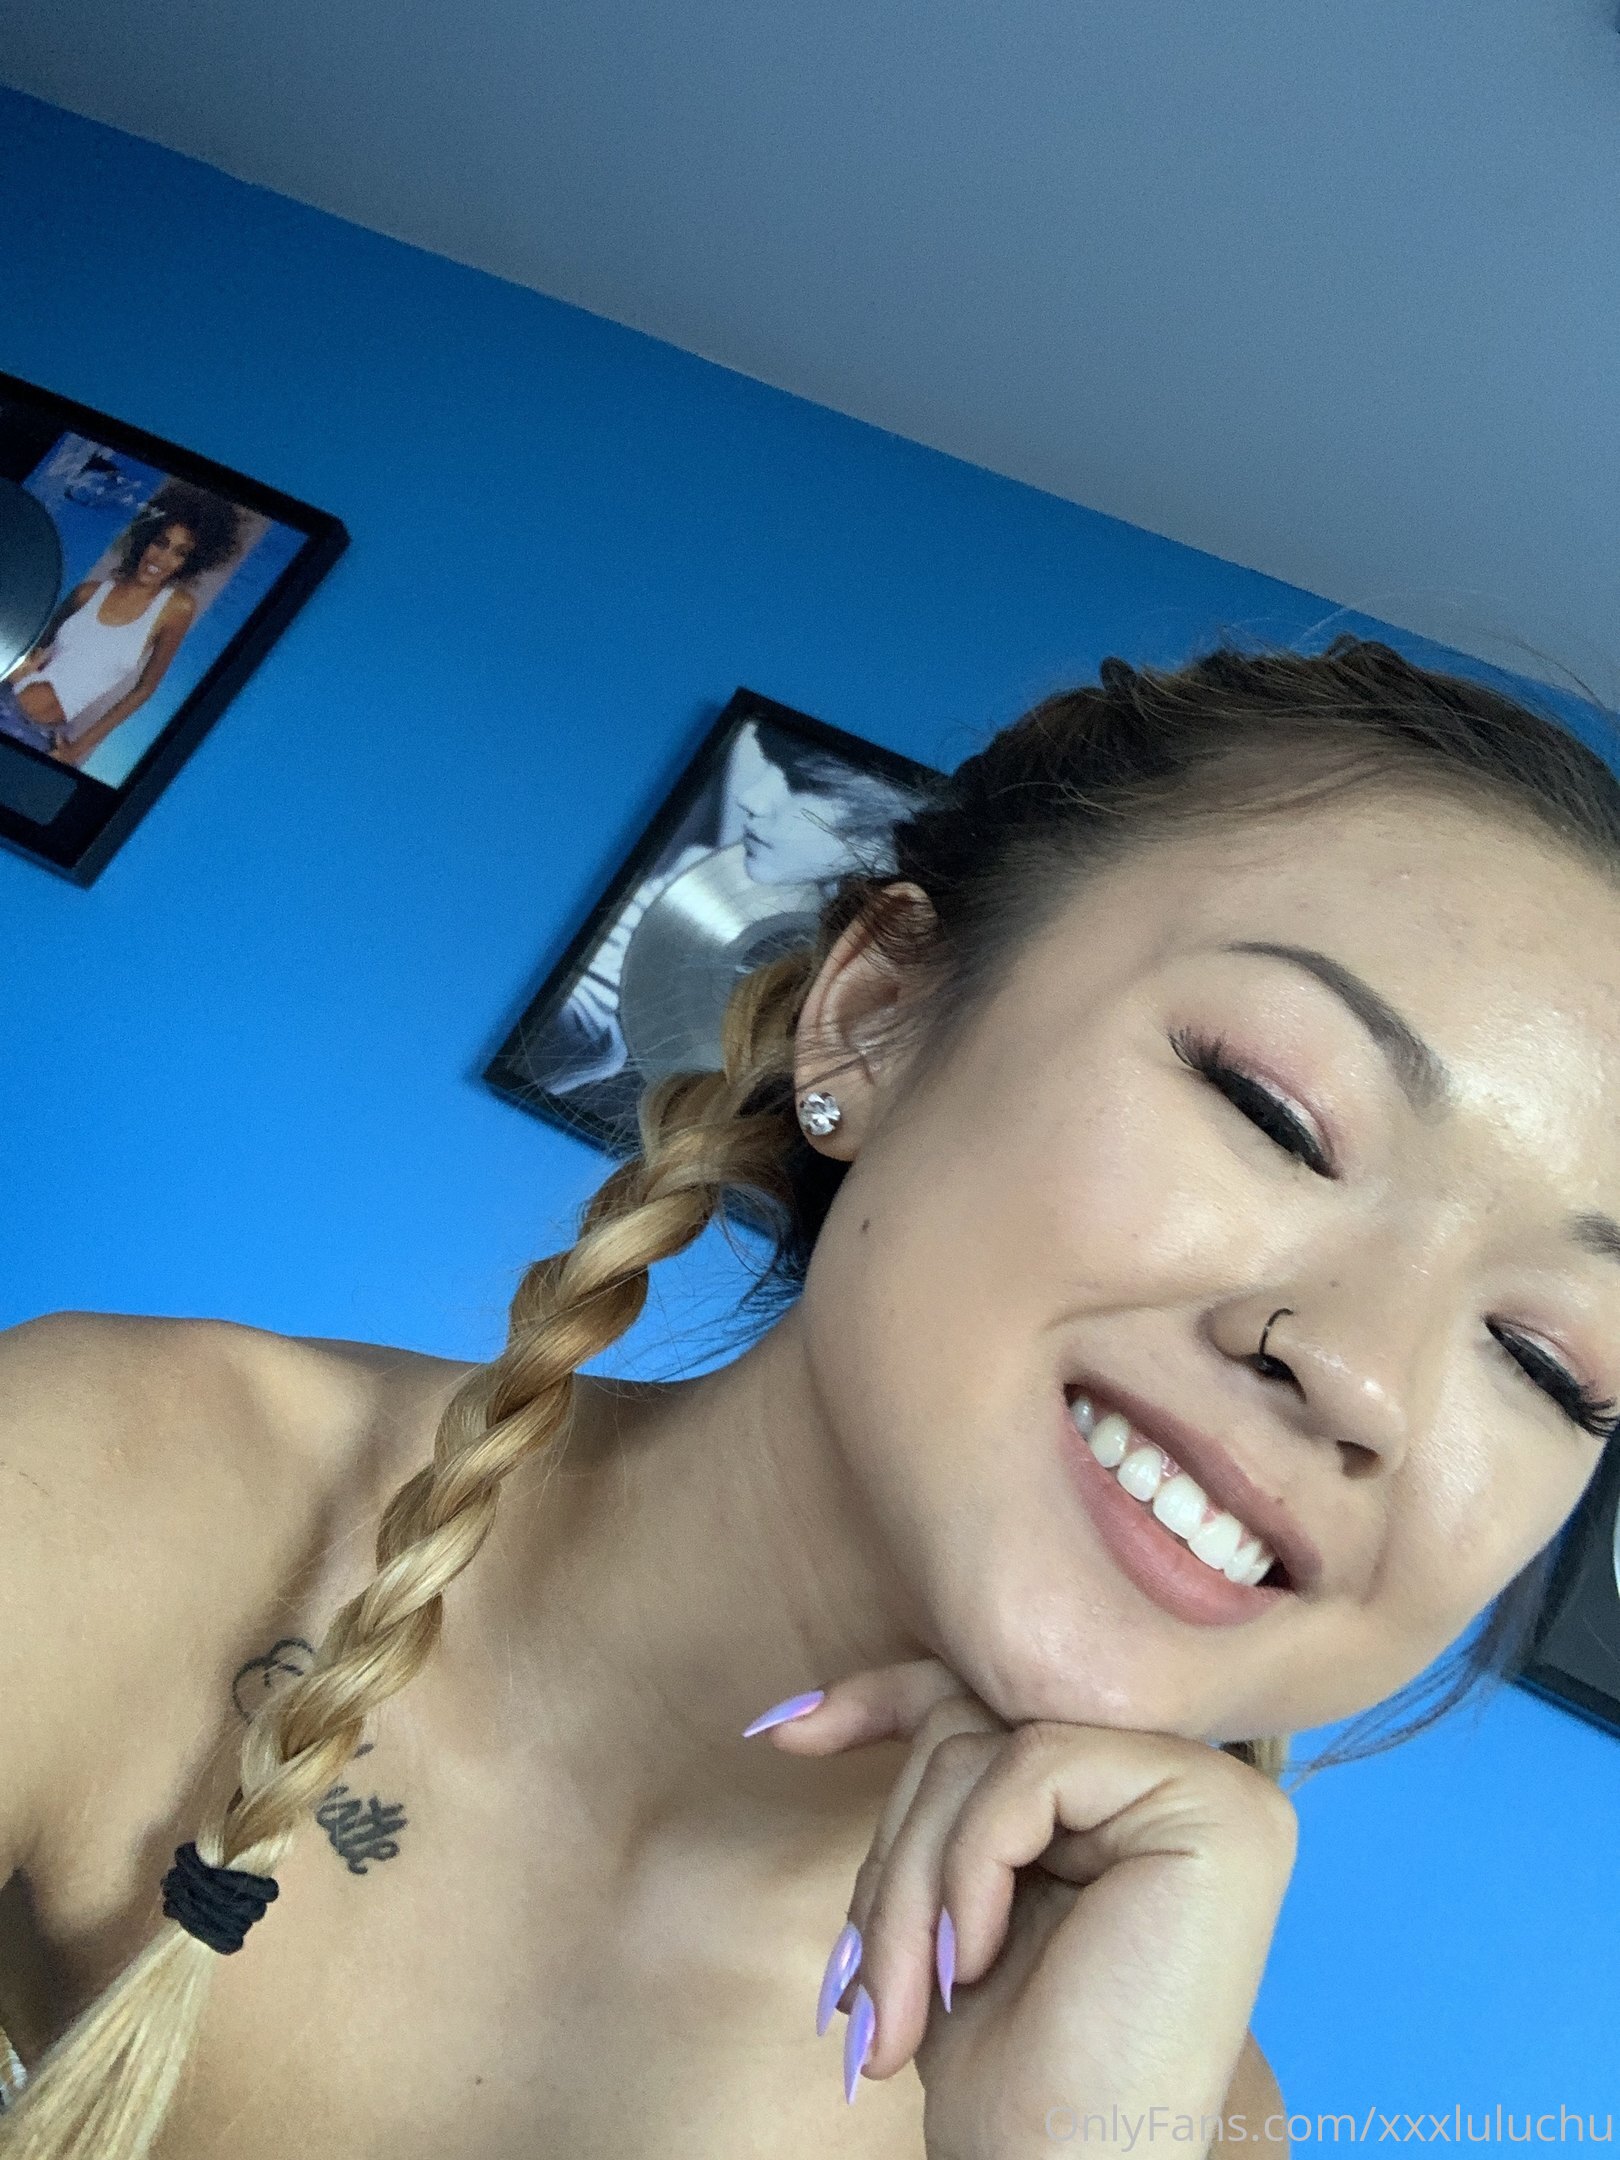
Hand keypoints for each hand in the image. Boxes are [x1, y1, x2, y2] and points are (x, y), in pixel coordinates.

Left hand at [756, 1658, 1296, 2159]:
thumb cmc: (1012, 2069)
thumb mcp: (947, 1897)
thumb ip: (931, 1790)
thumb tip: (800, 1712)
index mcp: (1136, 1794)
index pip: (993, 1696)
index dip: (883, 1700)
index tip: (785, 1731)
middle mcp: (1191, 1777)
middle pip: (978, 1723)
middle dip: (894, 1852)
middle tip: (864, 1987)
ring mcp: (1215, 1789)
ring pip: (988, 1748)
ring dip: (911, 1882)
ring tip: (899, 2002)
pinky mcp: (1215, 1810)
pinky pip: (1029, 1768)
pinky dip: (970, 1864)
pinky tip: (973, 1959)